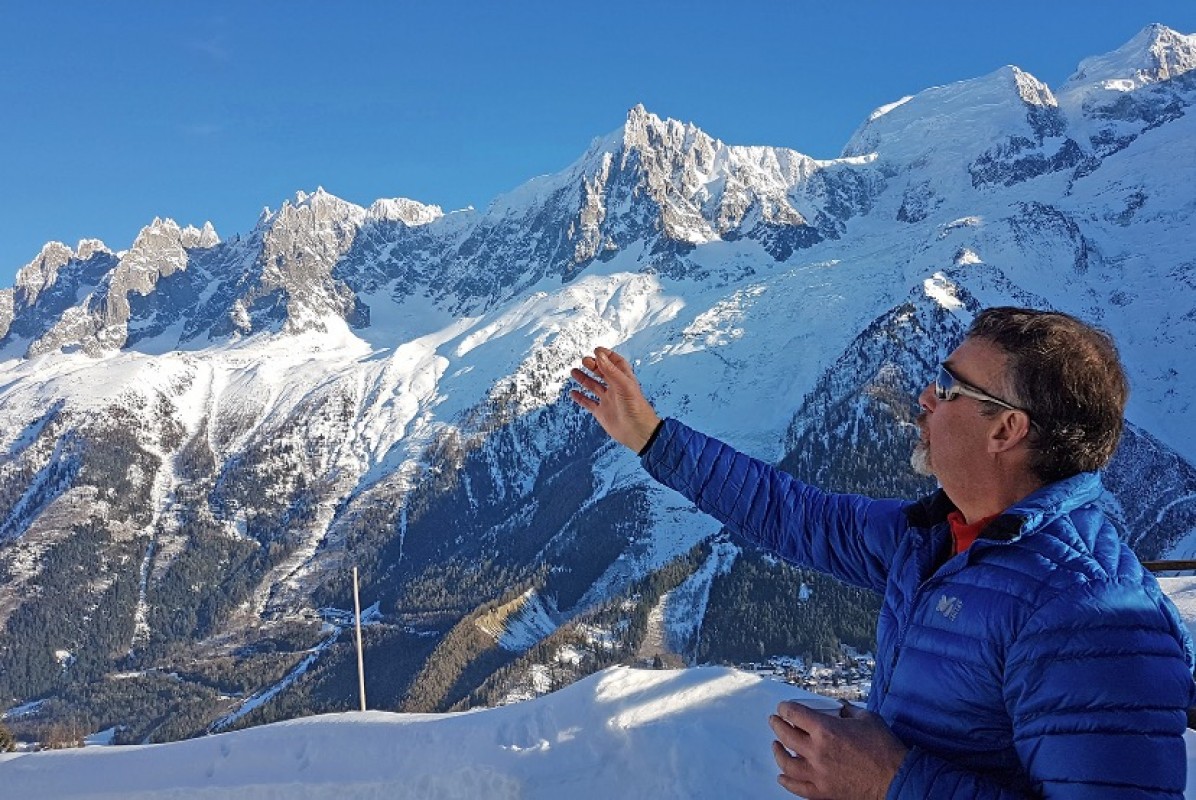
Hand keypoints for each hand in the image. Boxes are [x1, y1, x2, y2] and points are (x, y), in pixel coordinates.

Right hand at [569, 347, 661, 452]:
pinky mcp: (602, 412)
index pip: (615, 363)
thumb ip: (611, 370)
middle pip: (602, 373)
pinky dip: (580, 398)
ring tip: (574, 371)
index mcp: (624, 380)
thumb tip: (599, 354)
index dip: (606, 356)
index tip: (596, 350)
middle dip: (593, 365)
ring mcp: (608, 400)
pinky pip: (588, 403)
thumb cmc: (636, 408)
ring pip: (593, 386)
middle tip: (584, 360)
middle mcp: (616, 389)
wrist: (637, 432)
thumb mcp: (624, 385)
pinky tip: (573, 392)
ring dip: (584, 379)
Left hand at [769, 700, 907, 799]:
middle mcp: (817, 751)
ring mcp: (818, 773)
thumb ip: (849, 710)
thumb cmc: (884, 749)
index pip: (795, 714)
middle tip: (774, 721)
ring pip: (786, 762)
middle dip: (777, 725)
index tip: (783, 708)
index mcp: (826, 730)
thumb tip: (841, 706)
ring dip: (778, 752)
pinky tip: (782, 775)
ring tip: (776, 745)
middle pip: (786, 735)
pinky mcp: (823, 791)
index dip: (785, 708)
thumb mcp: (867, 718)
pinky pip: (797, 787)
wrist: (896, 778)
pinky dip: (786, 781)